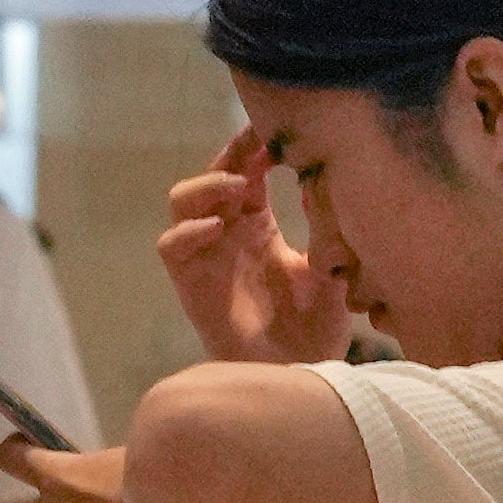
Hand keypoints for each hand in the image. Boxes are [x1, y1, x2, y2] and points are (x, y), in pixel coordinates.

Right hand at [156, 130, 351, 369]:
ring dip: (206, 186)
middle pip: (212, 176)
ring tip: (238, 187)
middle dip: (230, 155)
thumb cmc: (317, 327)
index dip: (254, 147)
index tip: (276, 129)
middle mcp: (227, 233)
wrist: (300, 373)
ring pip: (182, 201)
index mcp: (258, 224)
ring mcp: (206, 256)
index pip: (247, 170)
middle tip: (257, 144)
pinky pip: (171, 246)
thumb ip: (324, 226)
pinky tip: (219, 227)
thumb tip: (322, 178)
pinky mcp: (190, 284)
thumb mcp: (331, 268)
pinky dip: (188, 231)